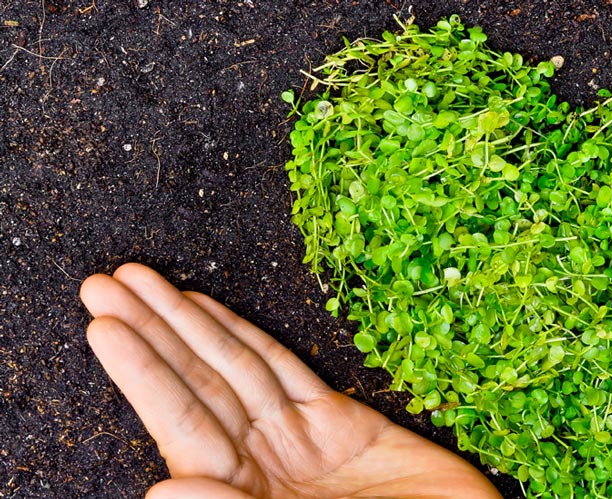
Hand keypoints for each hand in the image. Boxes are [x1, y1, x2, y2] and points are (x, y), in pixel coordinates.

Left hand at [81, 264, 501, 498]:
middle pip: (198, 388)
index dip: (146, 376)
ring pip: (235, 370)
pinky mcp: (342, 425)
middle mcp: (263, 467)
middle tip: (103, 285)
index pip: (184, 429)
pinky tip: (207, 308)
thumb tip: (163, 490)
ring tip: (138, 281)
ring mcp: (299, 443)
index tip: (105, 330)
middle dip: (151, 334)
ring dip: (187, 323)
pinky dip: (247, 338)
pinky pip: (285, 372)